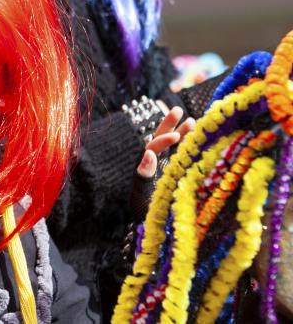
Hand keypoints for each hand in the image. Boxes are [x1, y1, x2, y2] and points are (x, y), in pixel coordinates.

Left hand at [130, 106, 194, 223]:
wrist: (152, 234)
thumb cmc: (147, 217)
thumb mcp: (142, 198)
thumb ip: (143, 176)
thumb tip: (147, 153)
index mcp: (143, 170)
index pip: (151, 149)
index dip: (162, 141)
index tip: (175, 137)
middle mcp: (151, 167)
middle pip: (157, 141)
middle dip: (167, 126)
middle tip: (178, 110)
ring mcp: (163, 171)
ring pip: (170, 147)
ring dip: (180, 133)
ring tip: (192, 120)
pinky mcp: (173, 177)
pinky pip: (180, 157)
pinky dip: (188, 146)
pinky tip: (199, 137)